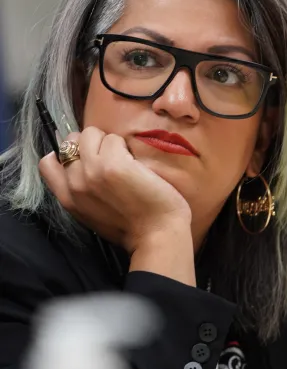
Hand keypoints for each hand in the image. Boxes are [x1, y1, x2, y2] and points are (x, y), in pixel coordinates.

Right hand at [39, 127, 191, 254]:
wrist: (157, 234)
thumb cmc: (133, 227)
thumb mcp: (93, 215)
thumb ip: (81, 192)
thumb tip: (80, 164)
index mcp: (68, 199)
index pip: (48, 163)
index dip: (68, 153)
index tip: (88, 158)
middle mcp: (75, 183)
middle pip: (71, 141)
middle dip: (90, 143)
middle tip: (111, 157)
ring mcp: (92, 171)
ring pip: (91, 134)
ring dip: (109, 142)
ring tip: (125, 159)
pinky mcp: (113, 163)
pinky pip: (114, 138)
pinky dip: (125, 145)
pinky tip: (136, 162)